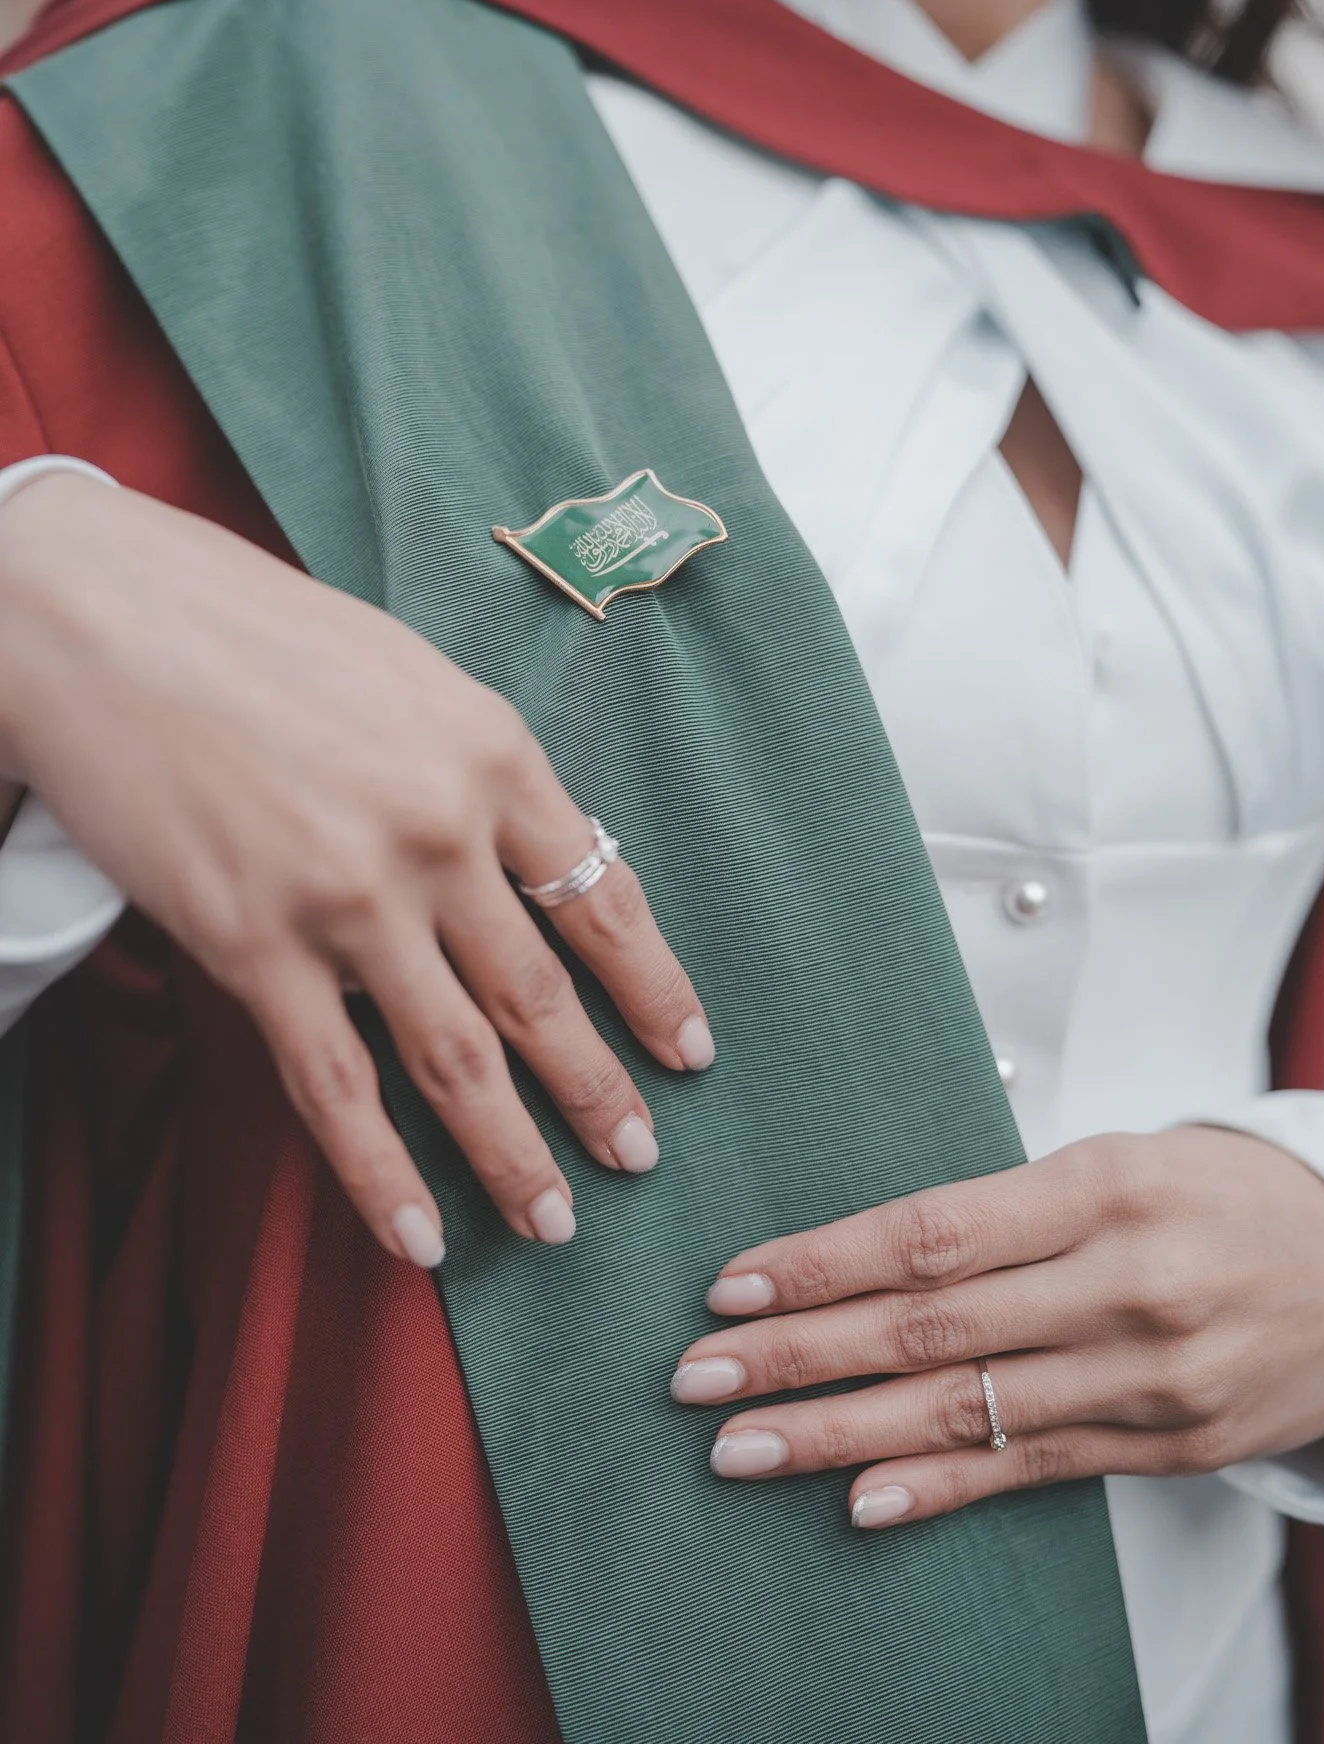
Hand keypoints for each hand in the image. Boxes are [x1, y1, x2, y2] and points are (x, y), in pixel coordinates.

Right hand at [0, 475, 713, 1263]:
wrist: (101, 618)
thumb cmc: (254, 631)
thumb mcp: (407, 678)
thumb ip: (475, 774)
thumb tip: (533, 861)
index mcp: (491, 755)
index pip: (603, 896)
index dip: (653, 985)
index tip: (688, 1048)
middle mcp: (438, 834)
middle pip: (543, 995)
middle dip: (600, 1089)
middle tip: (640, 1157)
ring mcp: (347, 899)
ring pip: (456, 1060)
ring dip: (513, 1154)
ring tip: (554, 1222)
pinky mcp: (252, 948)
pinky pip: (335, 1088)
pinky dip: (381, 1176)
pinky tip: (417, 1238)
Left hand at [671, 1127, 1323, 1525]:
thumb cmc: (1227, 1197)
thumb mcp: (1122, 1160)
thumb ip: (1008, 1207)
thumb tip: (869, 1251)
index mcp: (1099, 1188)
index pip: (929, 1230)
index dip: (821, 1262)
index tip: (732, 1283)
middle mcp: (1119, 1284)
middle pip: (928, 1325)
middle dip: (799, 1354)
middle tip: (697, 1375)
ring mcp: (1145, 1376)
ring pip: (965, 1409)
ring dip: (839, 1433)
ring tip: (741, 1447)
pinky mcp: (1167, 1445)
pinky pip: (1034, 1471)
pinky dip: (942, 1489)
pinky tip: (861, 1502)